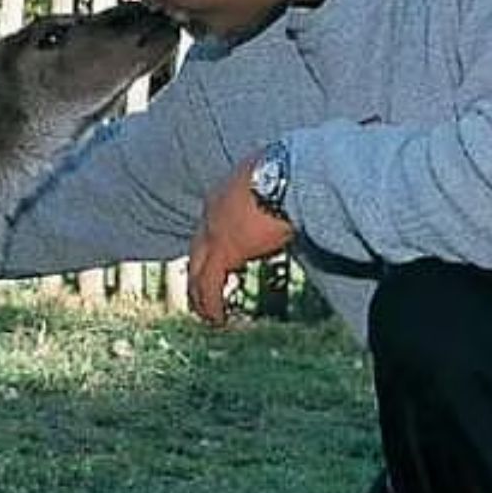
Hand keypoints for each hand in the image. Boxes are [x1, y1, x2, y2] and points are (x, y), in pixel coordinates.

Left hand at [187, 152, 294, 324]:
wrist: (287, 176)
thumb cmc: (293, 173)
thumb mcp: (279, 184)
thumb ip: (278, 197)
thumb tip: (294, 200)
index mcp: (226, 192)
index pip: (213, 223)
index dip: (212, 246)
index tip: (215, 262)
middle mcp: (213, 211)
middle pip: (198, 248)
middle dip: (198, 272)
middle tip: (198, 292)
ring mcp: (214, 231)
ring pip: (198, 268)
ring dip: (200, 294)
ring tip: (204, 314)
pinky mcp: (223, 251)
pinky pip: (210, 283)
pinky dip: (210, 303)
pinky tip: (216, 319)